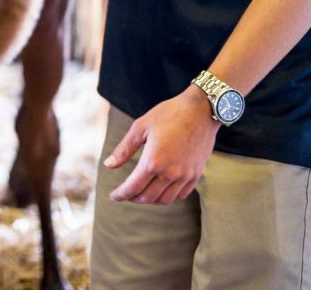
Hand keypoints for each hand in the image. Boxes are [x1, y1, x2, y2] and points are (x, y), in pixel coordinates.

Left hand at [105, 86, 219, 204]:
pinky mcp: (196, 174)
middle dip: (133, 198)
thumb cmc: (169, 114)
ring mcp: (185, 175)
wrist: (201, 110)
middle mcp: (170, 173)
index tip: (113, 196)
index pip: (133, 187)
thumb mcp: (140, 127)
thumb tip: (108, 165)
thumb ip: (124, 149)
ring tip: (142, 193)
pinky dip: (168, 196)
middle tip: (126, 193)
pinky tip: (161, 189)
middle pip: (148, 197)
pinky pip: (180, 194)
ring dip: (151, 199)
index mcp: (153, 161)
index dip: (121, 194)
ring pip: (165, 199)